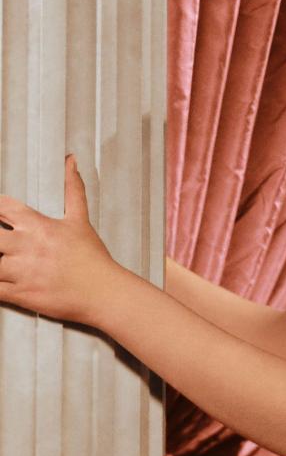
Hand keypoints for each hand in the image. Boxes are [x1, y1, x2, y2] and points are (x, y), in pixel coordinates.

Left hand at [0, 155, 120, 323]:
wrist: (104, 292)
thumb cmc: (92, 258)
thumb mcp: (80, 221)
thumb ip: (72, 189)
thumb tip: (71, 162)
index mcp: (38, 226)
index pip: (2, 207)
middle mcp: (26, 247)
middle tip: (1, 241)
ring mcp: (22, 271)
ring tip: (2, 261)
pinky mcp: (20, 294)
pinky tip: (0, 280)